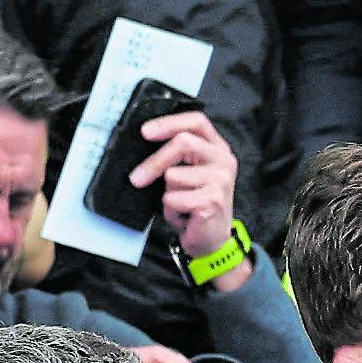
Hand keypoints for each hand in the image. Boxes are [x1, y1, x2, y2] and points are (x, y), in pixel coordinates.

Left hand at [131, 111, 249, 289]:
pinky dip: (171, 211)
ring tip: (181, 204)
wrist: (212, 241)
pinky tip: (185, 216)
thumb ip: (178, 155)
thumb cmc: (197, 206)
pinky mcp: (212, 200)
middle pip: (182, 143)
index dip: (169, 123)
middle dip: (154, 162)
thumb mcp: (190, 173)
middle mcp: (223, 161)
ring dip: (168, 194)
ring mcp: (220, 180)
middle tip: (137, 178)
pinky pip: (173, 198)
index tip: (145, 132)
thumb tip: (147, 141)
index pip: (197, 122)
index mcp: (218, 149)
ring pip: (173, 175)